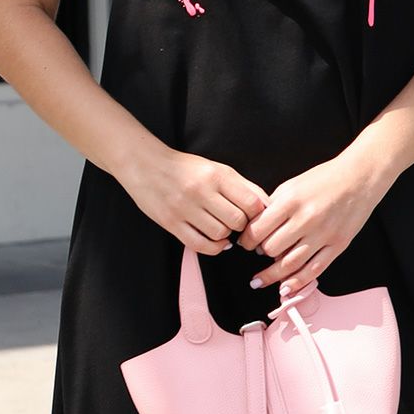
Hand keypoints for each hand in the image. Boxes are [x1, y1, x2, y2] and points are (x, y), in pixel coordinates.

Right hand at [119, 144, 268, 255]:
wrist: (146, 165)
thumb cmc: (186, 168)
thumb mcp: (217, 169)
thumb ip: (243, 186)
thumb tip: (267, 205)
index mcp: (217, 175)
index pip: (251, 202)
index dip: (257, 213)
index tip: (253, 215)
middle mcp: (202, 191)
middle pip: (237, 221)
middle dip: (242, 226)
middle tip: (237, 224)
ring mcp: (185, 208)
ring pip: (220, 235)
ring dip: (226, 236)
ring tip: (222, 227)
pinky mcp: (172, 223)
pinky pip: (200, 245)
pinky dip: (213, 248)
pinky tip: (214, 240)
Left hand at [237, 152, 388, 295]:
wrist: (359, 178)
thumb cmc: (324, 179)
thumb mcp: (292, 184)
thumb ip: (273, 206)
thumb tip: (256, 227)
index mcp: (291, 200)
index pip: (259, 229)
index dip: (247, 240)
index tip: (245, 243)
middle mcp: (306, 219)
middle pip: (272, 248)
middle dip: (261, 253)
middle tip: (258, 253)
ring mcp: (323, 234)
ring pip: (290, 264)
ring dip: (271, 275)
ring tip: (260, 280)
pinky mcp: (337, 246)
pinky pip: (314, 270)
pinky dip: (297, 282)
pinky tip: (284, 288)